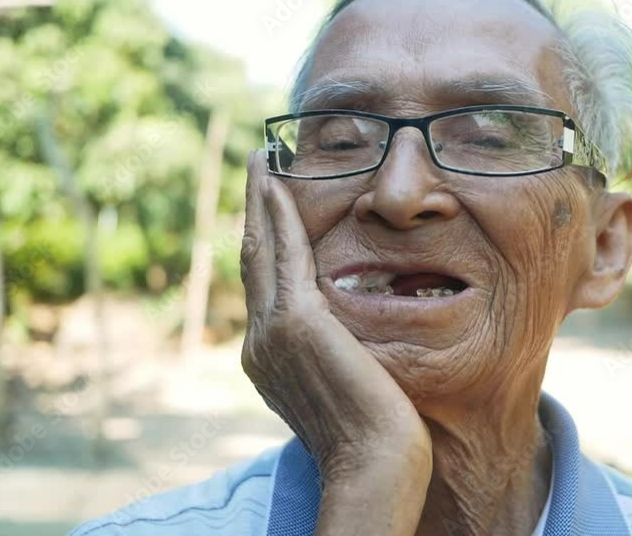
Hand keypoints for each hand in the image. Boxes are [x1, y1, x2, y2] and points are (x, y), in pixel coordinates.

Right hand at [240, 150, 430, 534]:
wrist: (376, 468)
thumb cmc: (378, 438)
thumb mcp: (351, 388)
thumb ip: (341, 358)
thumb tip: (354, 343)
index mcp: (272, 358)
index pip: (266, 287)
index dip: (266, 244)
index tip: (271, 209)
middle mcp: (261, 343)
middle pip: (253, 260)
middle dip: (255, 212)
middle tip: (258, 169)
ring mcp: (273, 332)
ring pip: (261, 248)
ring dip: (261, 201)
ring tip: (263, 163)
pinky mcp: (296, 323)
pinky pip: (284, 252)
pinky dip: (277, 214)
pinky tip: (279, 183)